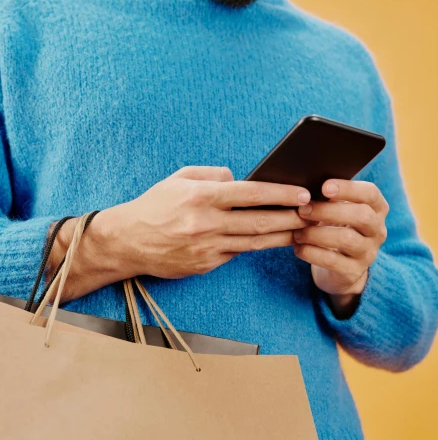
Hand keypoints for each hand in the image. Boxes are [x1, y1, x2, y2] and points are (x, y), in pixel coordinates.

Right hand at [50, 166, 311, 300]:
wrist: (127, 242)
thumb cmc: (154, 206)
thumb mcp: (179, 179)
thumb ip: (211, 174)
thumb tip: (240, 179)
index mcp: (202, 196)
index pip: (252, 194)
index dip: (282, 194)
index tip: (303, 193)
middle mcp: (206, 223)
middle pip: (260, 222)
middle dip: (291, 218)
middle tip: (313, 214)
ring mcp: (206, 248)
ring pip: (254, 243)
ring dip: (281, 237)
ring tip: (300, 230)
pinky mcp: (204, 265)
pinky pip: (235, 255)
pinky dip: (253, 248)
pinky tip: (269, 242)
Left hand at [293, 179, 388, 298]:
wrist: (339, 268)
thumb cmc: (335, 228)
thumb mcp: (337, 211)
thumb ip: (330, 198)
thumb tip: (305, 187)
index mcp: (377, 209)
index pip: (370, 193)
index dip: (348, 188)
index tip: (324, 187)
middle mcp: (377, 231)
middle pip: (361, 216)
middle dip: (328, 211)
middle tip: (303, 210)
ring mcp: (368, 253)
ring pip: (346, 239)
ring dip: (316, 233)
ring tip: (297, 232)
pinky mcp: (353, 272)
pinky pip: (332, 261)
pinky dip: (311, 252)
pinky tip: (298, 248)